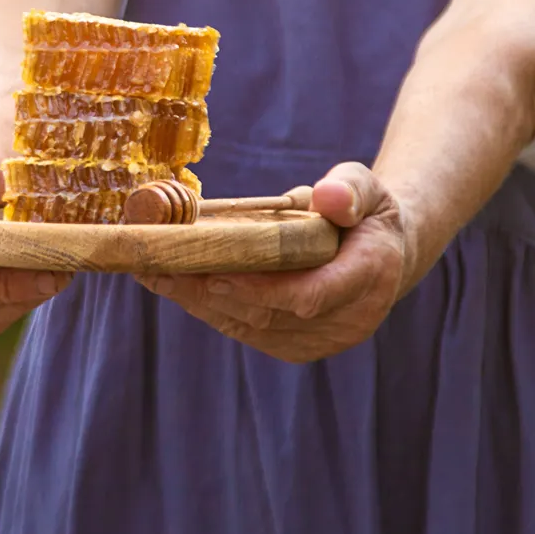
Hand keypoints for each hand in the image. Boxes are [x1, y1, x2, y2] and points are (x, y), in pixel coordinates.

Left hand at [136, 163, 417, 363]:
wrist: (382, 253)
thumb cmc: (365, 212)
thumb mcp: (364, 187)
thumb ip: (348, 190)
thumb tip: (326, 197)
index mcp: (371, 276)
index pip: (311, 294)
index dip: (262, 289)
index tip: (216, 273)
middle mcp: (349, 319)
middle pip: (269, 313)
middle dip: (209, 290)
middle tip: (161, 265)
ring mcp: (321, 340)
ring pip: (250, 326)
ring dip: (198, 301)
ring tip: (152, 271)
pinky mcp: (295, 346)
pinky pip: (245, 329)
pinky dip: (207, 307)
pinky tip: (171, 283)